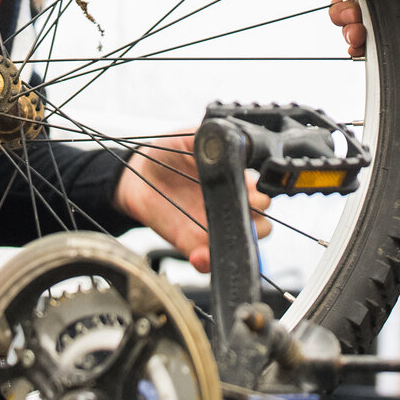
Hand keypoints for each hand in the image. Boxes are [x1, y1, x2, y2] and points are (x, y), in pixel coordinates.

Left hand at [114, 133, 271, 273]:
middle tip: (243, 210)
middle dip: (259, 219)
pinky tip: (199, 254)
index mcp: (234, 179)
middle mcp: (228, 204)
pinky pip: (208, 261)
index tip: (251, 188)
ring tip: (225, 233)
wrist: (136, 176)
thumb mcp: (189, 138)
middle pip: (263, 222)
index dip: (261, 192)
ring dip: (240, 242)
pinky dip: (208, 262)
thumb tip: (230, 137)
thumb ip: (210, 137)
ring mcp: (212, 226)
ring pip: (243, 244)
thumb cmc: (166, 154)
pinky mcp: (193, 244)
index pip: (262, 192)